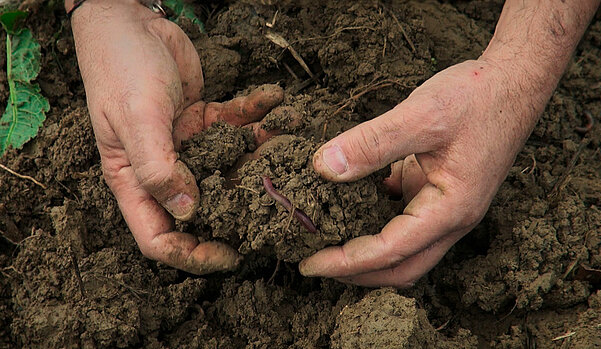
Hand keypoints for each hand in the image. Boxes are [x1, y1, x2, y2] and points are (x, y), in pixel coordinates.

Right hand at [70, 0, 282, 273]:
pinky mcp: (208, 120)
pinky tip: (276, 100)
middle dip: (240, 211)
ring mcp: (189, 145)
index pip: (160, 236)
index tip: (231, 256)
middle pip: (204, 209)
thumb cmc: (120, 68)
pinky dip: (259, 116)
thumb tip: (188, 212)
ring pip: (232, 167)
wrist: (129, 20)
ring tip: (291, 147)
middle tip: (278, 209)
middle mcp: (165, 169)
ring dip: (262, 158)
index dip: (193, 254)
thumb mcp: (136, 118)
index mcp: (135, 180)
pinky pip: (240, 127)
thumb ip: (158, 166)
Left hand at [300, 58, 544, 286]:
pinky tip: (347, 204)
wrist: (514, 81)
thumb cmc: (477, 97)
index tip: (310, 262)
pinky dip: (374, 220)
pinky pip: (402, 218)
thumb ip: (372, 143)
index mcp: (450, 209)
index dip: (347, 262)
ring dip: (366, 252)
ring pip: (401, 248)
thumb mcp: (422, 114)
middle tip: (313, 263)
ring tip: (326, 240)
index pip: (391, 252)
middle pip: (400, 267)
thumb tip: (322, 168)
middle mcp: (449, 217)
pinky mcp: (434, 189)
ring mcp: (442, 205)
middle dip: (356, 272)